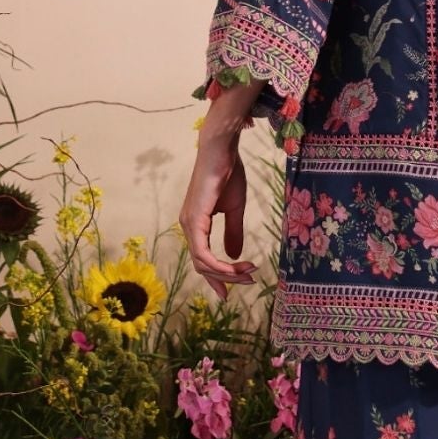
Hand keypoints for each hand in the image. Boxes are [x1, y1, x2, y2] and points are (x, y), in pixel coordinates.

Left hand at [179, 83, 260, 298]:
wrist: (222, 152)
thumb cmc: (228, 175)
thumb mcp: (235, 209)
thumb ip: (233, 233)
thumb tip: (234, 256)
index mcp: (195, 225)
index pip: (203, 259)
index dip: (219, 276)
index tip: (237, 286)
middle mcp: (188, 227)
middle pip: (202, 266)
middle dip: (226, 277)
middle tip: (248, 281)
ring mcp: (189, 224)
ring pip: (203, 263)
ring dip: (227, 272)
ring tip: (249, 272)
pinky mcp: (194, 220)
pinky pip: (203, 253)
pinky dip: (220, 264)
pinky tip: (236, 265)